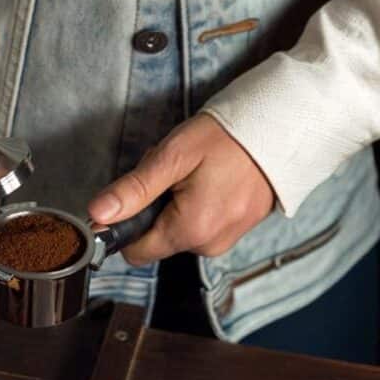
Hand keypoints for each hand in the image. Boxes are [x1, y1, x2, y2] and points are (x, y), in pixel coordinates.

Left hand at [87, 113, 274, 265]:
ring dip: (174, 204)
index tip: (133, 196)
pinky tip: (208, 178)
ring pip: (177, 230)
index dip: (124, 226)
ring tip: (194, 172)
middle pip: (156, 239)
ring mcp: (227, 239)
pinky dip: (195, 204)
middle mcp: (209, 245)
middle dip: (153, 208)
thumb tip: (96, 216)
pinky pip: (200, 224)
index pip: (135, 252)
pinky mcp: (237, 228)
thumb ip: (133, 190)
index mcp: (191, 231)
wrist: (283, 127)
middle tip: (171, 173)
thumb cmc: (226, 138)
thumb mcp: (171, 157)